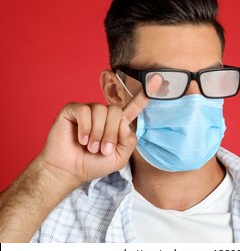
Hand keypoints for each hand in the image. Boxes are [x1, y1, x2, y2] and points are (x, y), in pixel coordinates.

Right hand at [38, 77, 161, 187]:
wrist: (70, 170)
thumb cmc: (94, 164)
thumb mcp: (119, 157)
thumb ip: (129, 141)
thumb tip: (124, 121)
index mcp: (117, 124)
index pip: (133, 106)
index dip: (144, 95)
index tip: (159, 79)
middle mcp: (104, 114)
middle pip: (116, 111)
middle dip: (110, 134)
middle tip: (101, 150)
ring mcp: (88, 110)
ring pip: (101, 111)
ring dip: (97, 134)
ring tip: (90, 147)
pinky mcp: (73, 110)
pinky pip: (84, 111)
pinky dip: (85, 128)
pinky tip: (81, 139)